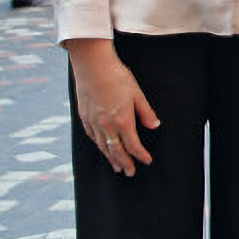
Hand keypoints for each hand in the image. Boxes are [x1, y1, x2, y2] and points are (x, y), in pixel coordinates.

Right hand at [65, 38, 159, 176]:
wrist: (93, 66)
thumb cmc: (117, 76)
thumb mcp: (137, 93)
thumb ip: (146, 112)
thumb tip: (155, 125)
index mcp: (122, 120)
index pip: (133, 145)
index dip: (140, 155)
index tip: (146, 161)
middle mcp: (107, 125)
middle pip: (116, 150)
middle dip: (124, 163)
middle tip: (130, 173)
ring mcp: (93, 122)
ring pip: (103, 146)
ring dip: (111, 158)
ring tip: (116, 167)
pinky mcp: (84, 117)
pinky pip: (92, 137)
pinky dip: (99, 146)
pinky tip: (102, 149)